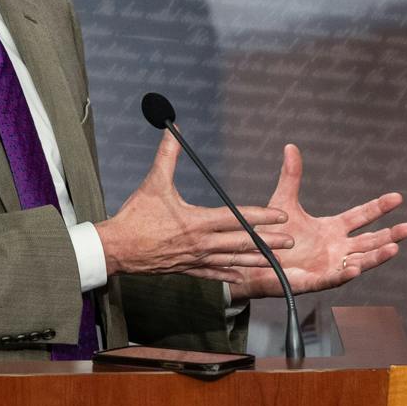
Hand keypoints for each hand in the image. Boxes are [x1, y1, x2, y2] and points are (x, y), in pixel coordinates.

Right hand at [93, 131, 287, 276]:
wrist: (116, 249)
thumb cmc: (134, 216)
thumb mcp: (153, 183)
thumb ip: (168, 156)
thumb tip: (174, 130)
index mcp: (197, 221)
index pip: (236, 218)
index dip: (260, 217)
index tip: (280, 216)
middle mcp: (201, 243)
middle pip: (241, 243)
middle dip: (268, 242)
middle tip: (290, 242)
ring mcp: (195, 258)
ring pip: (232, 261)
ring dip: (255, 260)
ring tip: (275, 260)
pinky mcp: (186, 269)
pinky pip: (213, 274)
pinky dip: (229, 274)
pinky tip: (241, 275)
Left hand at [194, 145, 406, 296]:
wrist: (252, 258)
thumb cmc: (271, 234)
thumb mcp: (284, 202)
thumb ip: (291, 177)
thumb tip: (290, 147)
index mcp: (332, 229)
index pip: (362, 216)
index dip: (379, 207)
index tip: (398, 198)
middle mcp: (336, 248)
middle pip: (369, 241)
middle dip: (390, 235)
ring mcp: (329, 265)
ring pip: (360, 261)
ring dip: (377, 256)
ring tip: (394, 248)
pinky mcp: (316, 280)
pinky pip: (334, 278)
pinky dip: (346, 273)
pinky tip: (357, 267)